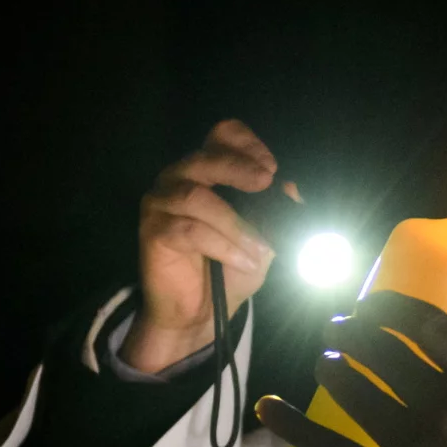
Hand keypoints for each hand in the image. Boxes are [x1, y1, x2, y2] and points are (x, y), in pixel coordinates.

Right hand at [128, 119, 290, 372]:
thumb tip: (294, 189)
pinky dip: (222, 245)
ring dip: (236, 223)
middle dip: (238, 168)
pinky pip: (188, 230)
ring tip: (261, 248)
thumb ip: (277, 212)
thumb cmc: (231, 268)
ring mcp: (161, 202)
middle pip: (205, 158)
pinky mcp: (152, 231)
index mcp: (209, 170)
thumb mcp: (265, 238)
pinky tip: (243, 260)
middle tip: (266, 183)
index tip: (271, 169)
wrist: (200, 312)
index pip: (222, 134)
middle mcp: (180, 177)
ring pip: (196, 197)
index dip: (247, 144)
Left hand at [253, 293, 446, 446]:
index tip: (375, 304)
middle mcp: (442, 399)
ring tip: (328, 362)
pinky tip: (267, 406)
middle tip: (341, 329)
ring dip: (333, 367)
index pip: (424, 322)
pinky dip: (292, 425)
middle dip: (355, 332)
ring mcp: (411, 442)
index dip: (390, 307)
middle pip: (381, 348)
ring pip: (352, 387)